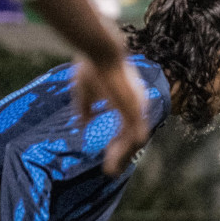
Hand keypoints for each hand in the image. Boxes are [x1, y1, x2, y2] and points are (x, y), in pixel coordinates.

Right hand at [74, 58, 148, 175]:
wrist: (99, 50)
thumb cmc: (91, 66)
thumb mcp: (85, 92)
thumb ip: (85, 109)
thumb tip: (82, 124)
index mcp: (128, 100)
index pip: (128, 127)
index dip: (119, 143)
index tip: (108, 156)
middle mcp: (137, 105)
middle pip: (135, 137)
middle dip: (123, 154)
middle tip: (111, 169)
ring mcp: (137, 108)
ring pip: (135, 141)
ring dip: (123, 157)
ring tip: (110, 170)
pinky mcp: (133, 110)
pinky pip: (133, 138)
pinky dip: (124, 152)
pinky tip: (112, 162)